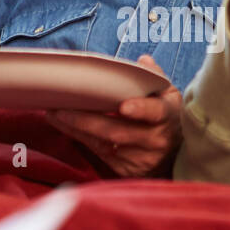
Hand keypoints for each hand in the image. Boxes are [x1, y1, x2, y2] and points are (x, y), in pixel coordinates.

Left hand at [44, 56, 182, 177]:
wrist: (176, 153)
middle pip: (118, 132)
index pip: (155, 113)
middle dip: (87, 121)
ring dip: (76, 129)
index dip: (140, 110)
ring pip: (103, 144)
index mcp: (167, 116)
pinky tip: (64, 125)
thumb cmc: (166, 117)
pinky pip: (98, 152)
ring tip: (54, 114)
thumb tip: (142, 61)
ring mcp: (140, 158)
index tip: (123, 107)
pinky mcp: (126, 169)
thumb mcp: (168, 95)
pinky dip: (80, 137)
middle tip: (61, 108)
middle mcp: (155, 140)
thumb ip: (155, 76)